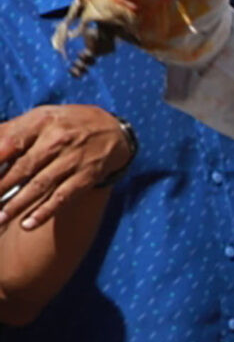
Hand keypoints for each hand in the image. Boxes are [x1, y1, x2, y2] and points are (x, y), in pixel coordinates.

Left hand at [0, 105, 131, 227]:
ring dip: (18, 204)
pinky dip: (45, 212)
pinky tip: (28, 224)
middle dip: (1, 185)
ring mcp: (73, 161)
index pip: (13, 140)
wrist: (113, 130)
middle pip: (24, 167)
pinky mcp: (86, 178)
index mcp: (41, 122)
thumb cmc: (65, 124)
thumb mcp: (40, 117)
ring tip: (1, 218)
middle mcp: (58, 140)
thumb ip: (11, 130)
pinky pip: (63, 197)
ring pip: (41, 185)